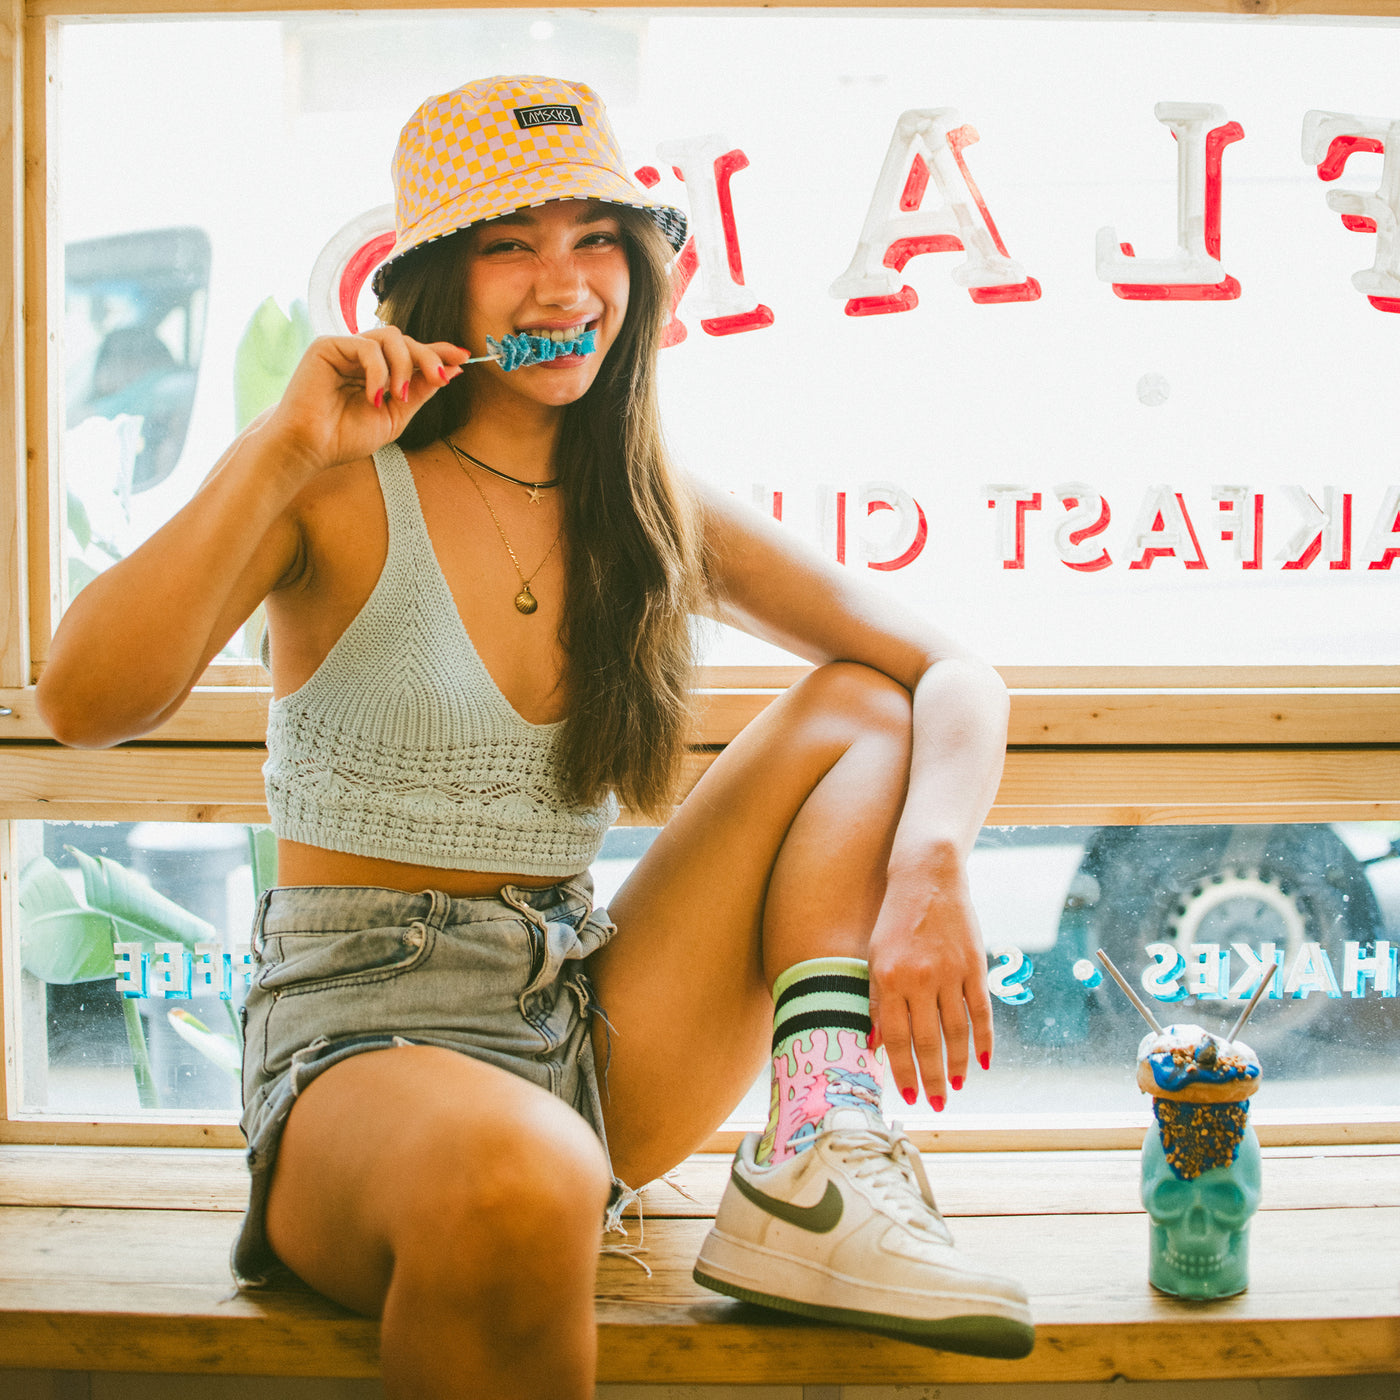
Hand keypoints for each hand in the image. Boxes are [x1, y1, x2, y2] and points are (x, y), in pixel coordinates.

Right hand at [262, 328, 470, 482]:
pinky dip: (378, 370)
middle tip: (439, 379)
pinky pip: (366, 346)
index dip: (438, 351)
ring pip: (389, 337)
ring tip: (398, 396)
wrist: (310, 448)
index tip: (465, 357)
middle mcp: (363, 357)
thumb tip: (453, 370)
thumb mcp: (396, 416)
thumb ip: (421, 392)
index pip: (412, 352)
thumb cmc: (345, 436)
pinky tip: (374, 395)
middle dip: (428, 357)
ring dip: (404, 365)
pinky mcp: (328, 346)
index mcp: (379, 372)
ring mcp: (346, 349)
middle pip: (406, 340)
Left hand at [866, 866, 993, 1109]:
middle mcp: (919, 979)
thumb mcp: (875, 957)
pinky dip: (984, 1039)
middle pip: (927, 1041)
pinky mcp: (974, 966)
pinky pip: (981, 1011)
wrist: (927, 879)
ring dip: (958, 1065)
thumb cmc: (894, 921)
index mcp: (889, 979)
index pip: (896, 1038)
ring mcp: (949, 973)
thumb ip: (877, 1001)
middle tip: (936, 1104)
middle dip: (932, 1077)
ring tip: (958, 1087)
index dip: (902, 1070)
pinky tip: (984, 1062)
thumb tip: (876, 1046)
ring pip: (956, 1032)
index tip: (909, 1094)